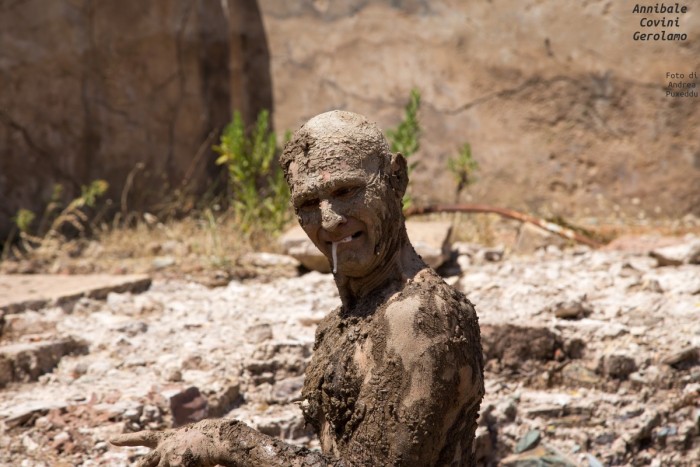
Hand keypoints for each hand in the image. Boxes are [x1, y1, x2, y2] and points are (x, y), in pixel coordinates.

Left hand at [110, 420, 224, 466]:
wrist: (217, 438)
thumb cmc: (208, 438)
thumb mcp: (189, 441)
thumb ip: (176, 446)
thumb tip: (169, 457)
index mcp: (167, 438)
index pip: (144, 438)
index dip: (128, 439)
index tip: (112, 439)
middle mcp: (164, 448)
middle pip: (144, 464)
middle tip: (129, 465)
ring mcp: (168, 459)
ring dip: (167, 465)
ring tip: (177, 461)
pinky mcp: (176, 466)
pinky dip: (179, 466)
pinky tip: (183, 464)